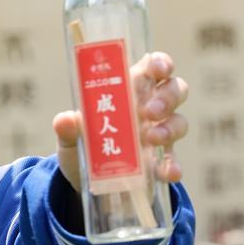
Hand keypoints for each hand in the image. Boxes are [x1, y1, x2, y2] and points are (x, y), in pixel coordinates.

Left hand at [54, 51, 188, 191]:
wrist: (82, 181)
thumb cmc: (81, 145)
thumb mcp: (70, 137)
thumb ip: (68, 128)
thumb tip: (64, 120)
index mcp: (127, 90)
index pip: (153, 67)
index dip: (161, 63)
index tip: (158, 70)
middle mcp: (148, 108)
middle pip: (174, 89)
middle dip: (168, 96)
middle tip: (150, 110)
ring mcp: (158, 134)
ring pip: (179, 121)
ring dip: (170, 128)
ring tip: (152, 138)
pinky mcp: (159, 162)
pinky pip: (173, 160)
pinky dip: (172, 165)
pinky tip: (168, 172)